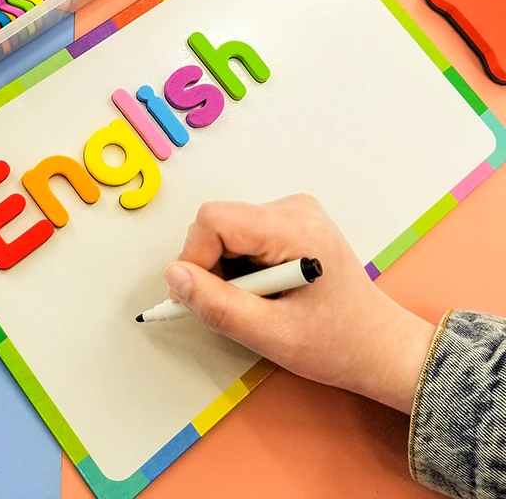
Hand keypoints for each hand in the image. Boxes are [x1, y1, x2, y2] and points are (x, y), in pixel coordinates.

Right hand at [165, 194, 435, 412]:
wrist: (380, 345)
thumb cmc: (338, 343)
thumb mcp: (271, 335)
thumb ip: (217, 305)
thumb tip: (175, 277)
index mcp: (295, 229)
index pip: (214, 220)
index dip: (195, 257)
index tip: (198, 294)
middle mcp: (295, 209)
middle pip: (219, 222)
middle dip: (212, 265)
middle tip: (235, 304)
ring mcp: (295, 212)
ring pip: (227, 227)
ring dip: (227, 266)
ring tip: (256, 299)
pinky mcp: (292, 221)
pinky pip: (243, 232)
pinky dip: (241, 262)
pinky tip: (264, 287)